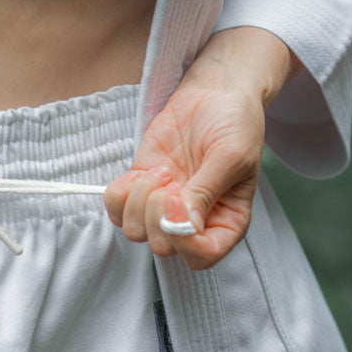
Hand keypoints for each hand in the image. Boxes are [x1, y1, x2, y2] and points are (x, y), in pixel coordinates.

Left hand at [102, 27, 298, 270]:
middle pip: (162, 247)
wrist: (215, 93)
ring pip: (135, 231)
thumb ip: (206, 192)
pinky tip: (141, 173)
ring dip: (139, 201)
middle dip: (158, 214)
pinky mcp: (141, 188)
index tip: (179, 201)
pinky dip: (120, 194)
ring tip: (161, 173)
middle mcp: (194, 222)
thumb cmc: (235, 124)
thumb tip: (183, 225)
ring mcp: (164, 207)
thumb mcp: (231, 155)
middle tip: (171, 178)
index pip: (201, 257)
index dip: (183, 239)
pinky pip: (116, 209)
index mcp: (226, 222)